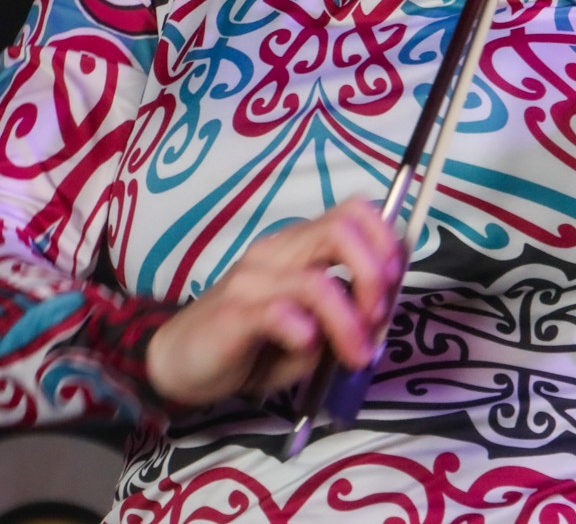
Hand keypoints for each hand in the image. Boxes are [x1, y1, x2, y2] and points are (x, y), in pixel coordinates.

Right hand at [145, 199, 404, 406]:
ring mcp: (253, 278)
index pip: (354, 212)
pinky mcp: (233, 312)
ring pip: (318, 280)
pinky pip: (279, 311)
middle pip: (341, 230)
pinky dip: (305, 331)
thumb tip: (382, 317)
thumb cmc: (251, 346)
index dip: (386, 240)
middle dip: (375, 273)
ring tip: (356, 354)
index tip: (396, 284)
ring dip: (350, 320)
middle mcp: (278, 250)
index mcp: (300, 244)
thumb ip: (345, 316)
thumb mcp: (310, 333)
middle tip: (379, 317)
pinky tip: (308, 347)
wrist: (180, 362)